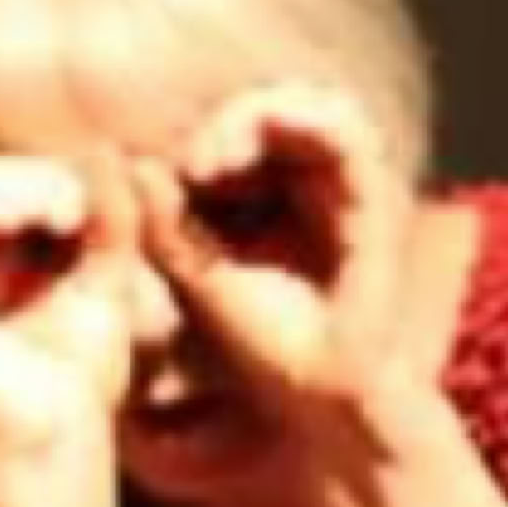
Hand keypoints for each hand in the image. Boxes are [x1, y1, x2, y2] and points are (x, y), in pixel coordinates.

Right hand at [0, 152, 136, 467]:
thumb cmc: (81, 376)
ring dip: (4, 183)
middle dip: (31, 173)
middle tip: (79, 213)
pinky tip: (28, 222)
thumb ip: (112, 216)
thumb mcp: (111, 277)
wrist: (59, 438)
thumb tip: (104, 149)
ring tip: (57, 216)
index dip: (47, 172)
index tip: (97, 207)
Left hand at [134, 83, 407, 427]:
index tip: (153, 173)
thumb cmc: (268, 351)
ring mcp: (350, 187)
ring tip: (202, 161)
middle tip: (183, 163)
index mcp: (280, 202)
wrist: (326, 399)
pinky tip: (234, 156)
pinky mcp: (376, 193)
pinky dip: (293, 123)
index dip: (202, 139)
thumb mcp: (199, 278)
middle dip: (223, 124)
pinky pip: (345, 129)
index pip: (245, 136)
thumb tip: (131, 164)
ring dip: (250, 117)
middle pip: (275, 113)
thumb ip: (169, 227)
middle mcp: (320, 187)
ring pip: (309, 106)